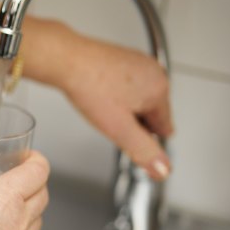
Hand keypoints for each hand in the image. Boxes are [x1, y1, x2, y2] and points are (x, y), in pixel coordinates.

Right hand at [0, 151, 49, 229]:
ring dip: (28, 210)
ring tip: (5, 207)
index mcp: (3, 198)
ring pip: (37, 222)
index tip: (25, 157)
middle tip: (15, 178)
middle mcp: (18, 223)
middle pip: (43, 195)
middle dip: (34, 182)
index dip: (35, 159)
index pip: (38, 171)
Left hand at [59, 31, 172, 179]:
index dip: (143, 138)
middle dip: (131, 122)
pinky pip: (124, 85)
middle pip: (150, 113)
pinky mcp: (122, 59)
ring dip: (122, 108)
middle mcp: (153, 72)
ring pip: (136, 99)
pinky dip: (113, 93)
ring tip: (101, 104)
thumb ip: (143, 151)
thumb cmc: (90, 88)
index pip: (164, 128)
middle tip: (109, 118)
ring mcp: (138, 63)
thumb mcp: (119, 129)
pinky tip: (98, 94)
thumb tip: (163, 170)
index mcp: (160, 89)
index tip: (127, 136)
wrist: (66, 60)